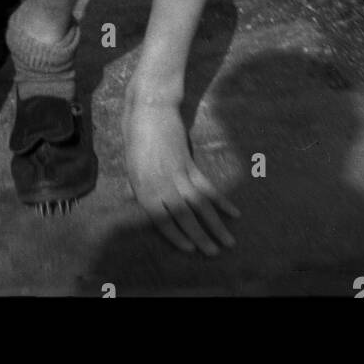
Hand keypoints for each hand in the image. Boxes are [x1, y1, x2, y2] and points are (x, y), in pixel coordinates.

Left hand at [122, 84, 238, 255]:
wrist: (150, 109)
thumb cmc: (135, 135)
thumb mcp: (130, 164)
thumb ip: (135, 185)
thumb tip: (134, 200)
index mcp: (143, 188)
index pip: (160, 221)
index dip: (176, 237)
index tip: (190, 249)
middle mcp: (161, 185)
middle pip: (183, 217)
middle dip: (200, 237)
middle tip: (214, 254)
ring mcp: (177, 174)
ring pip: (199, 206)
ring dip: (216, 225)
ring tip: (229, 242)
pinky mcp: (189, 163)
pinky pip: (207, 187)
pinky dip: (221, 201)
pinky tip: (234, 213)